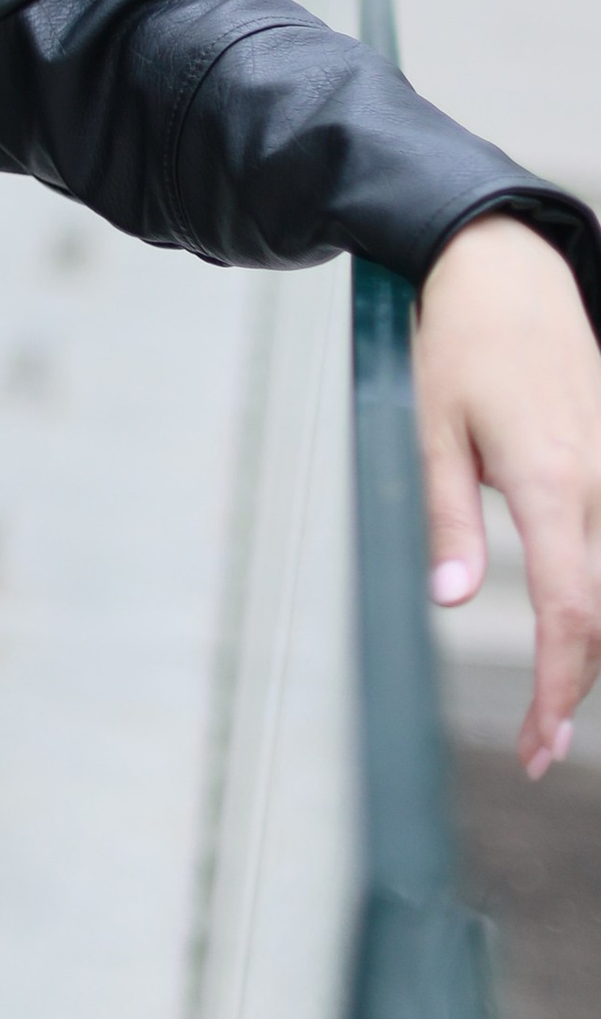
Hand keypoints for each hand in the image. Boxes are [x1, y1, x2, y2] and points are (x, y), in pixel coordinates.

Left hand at [413, 212, 600, 776]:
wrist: (508, 270)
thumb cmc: (461, 344)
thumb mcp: (434, 429)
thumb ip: (449, 518)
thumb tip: (451, 601)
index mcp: (551, 480)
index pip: (573, 612)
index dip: (560, 688)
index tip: (537, 742)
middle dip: (576, 688)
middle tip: (538, 748)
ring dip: (595, 650)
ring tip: (556, 705)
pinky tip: (583, 637)